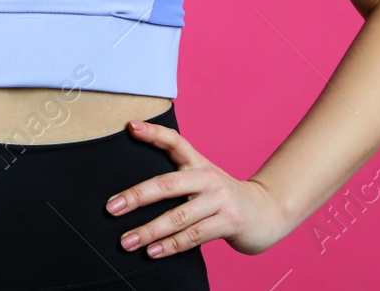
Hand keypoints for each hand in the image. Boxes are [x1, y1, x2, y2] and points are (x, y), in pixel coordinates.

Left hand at [105, 117, 291, 258]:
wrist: (268, 212)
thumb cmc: (223, 197)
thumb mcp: (203, 179)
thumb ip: (176, 178)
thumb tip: (133, 192)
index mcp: (199, 163)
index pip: (175, 141)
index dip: (153, 133)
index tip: (130, 127)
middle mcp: (208, 177)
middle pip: (168, 184)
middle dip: (136, 196)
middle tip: (111, 208)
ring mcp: (220, 200)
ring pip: (178, 216)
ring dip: (149, 231)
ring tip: (127, 241)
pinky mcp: (229, 222)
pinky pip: (194, 235)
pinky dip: (171, 245)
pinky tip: (153, 252)